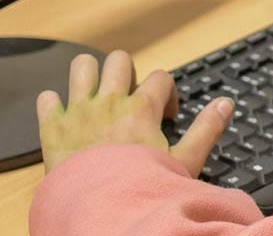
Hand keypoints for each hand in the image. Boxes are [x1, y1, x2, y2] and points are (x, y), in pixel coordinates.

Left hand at [36, 50, 232, 174]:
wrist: (103, 211)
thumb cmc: (144, 190)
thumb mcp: (186, 162)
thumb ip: (206, 129)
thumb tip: (226, 104)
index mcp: (142, 108)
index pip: (160, 78)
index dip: (167, 93)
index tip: (165, 115)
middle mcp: (110, 102)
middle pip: (119, 61)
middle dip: (126, 74)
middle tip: (128, 98)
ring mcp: (79, 111)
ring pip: (81, 66)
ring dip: (88, 76)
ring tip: (95, 94)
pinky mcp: (54, 126)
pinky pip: (47, 99)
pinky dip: (54, 104)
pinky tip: (64, 116)